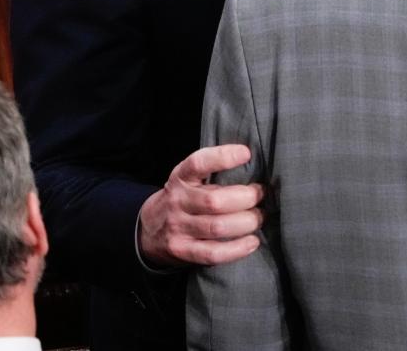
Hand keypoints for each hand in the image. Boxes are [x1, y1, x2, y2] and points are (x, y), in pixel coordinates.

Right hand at [138, 144, 263, 266]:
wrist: (146, 230)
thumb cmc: (181, 200)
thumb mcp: (188, 180)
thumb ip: (211, 173)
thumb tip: (252, 166)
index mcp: (180, 178)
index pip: (198, 163)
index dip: (223, 157)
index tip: (246, 153)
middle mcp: (177, 201)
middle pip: (215, 201)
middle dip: (246, 198)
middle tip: (260, 195)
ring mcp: (178, 228)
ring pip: (217, 227)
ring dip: (246, 223)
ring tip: (259, 218)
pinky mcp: (183, 251)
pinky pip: (213, 253)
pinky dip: (237, 249)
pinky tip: (252, 242)